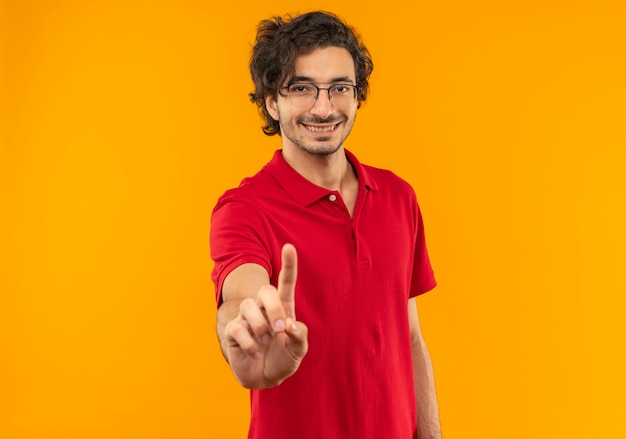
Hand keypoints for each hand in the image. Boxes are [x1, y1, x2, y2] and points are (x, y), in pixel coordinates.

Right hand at [224, 244, 308, 388]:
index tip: (289, 247)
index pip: (286, 282)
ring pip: (248, 306)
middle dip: (273, 307)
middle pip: (266, 291)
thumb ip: (299, 336)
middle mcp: (264, 309)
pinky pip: (238, 328)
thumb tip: (290, 325)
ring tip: (265, 341)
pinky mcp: (233, 330)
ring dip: (260, 326)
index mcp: (284, 308)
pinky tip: (254, 352)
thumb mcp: (298, 350)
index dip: (288, 264)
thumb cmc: (284, 358)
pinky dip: (249, 343)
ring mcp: (247, 318)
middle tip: (281, 329)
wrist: (264, 378)